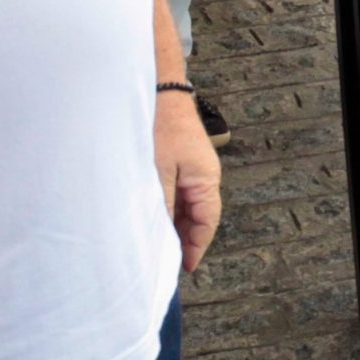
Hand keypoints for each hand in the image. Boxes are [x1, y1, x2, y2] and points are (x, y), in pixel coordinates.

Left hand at [155, 89, 222, 270]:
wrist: (158, 92)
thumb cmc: (160, 128)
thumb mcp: (158, 172)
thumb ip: (162, 205)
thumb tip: (161, 234)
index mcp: (206, 180)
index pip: (207, 223)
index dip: (196, 247)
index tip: (184, 267)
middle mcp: (204, 177)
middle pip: (198, 217)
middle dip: (183, 239)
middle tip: (164, 261)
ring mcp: (193, 169)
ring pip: (187, 206)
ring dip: (174, 224)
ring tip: (155, 244)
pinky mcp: (180, 163)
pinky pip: (178, 193)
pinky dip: (167, 208)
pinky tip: (152, 217)